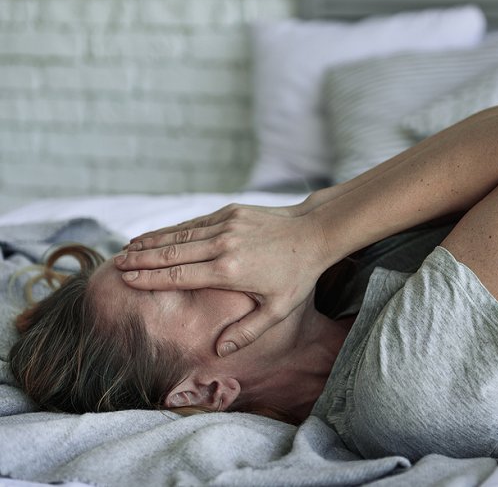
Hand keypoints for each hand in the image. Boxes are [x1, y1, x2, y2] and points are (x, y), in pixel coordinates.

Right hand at [115, 203, 329, 355]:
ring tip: (129, 248)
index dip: (150, 279)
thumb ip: (247, 332)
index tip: (127, 280)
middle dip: (142, 259)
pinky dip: (175, 230)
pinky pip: (196, 223)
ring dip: (153, 242)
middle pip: (172, 253)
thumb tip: (219, 351)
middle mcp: (223, 245)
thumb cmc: (298, 275)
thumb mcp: (278, 310)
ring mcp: (226, 225)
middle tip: (117, 265)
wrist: (314, 233)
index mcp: (229, 272)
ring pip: (181, 235)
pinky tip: (160, 235)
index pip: (179, 276)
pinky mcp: (231, 212)